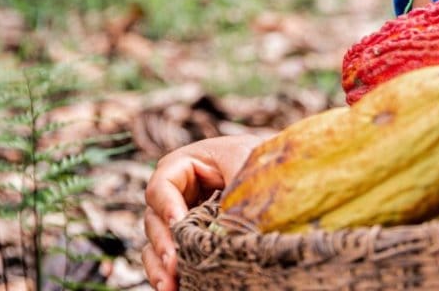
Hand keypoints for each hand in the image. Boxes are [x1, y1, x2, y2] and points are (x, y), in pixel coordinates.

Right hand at [142, 134, 262, 290]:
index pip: (162, 186)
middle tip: (174, 263)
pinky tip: (174, 288)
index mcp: (186, 165)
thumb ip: (233, 186)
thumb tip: (225, 224)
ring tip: (169, 285)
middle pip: (155, 218)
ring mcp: (182, 216)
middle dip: (163, 243)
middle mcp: (178, 192)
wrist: (283, 175)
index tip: (178, 224)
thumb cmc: (264, 160)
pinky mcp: (189, 237)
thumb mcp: (248, 164)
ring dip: (160, 265)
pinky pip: (169, 257)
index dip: (166, 206)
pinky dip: (167, 273)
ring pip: (156, 242)